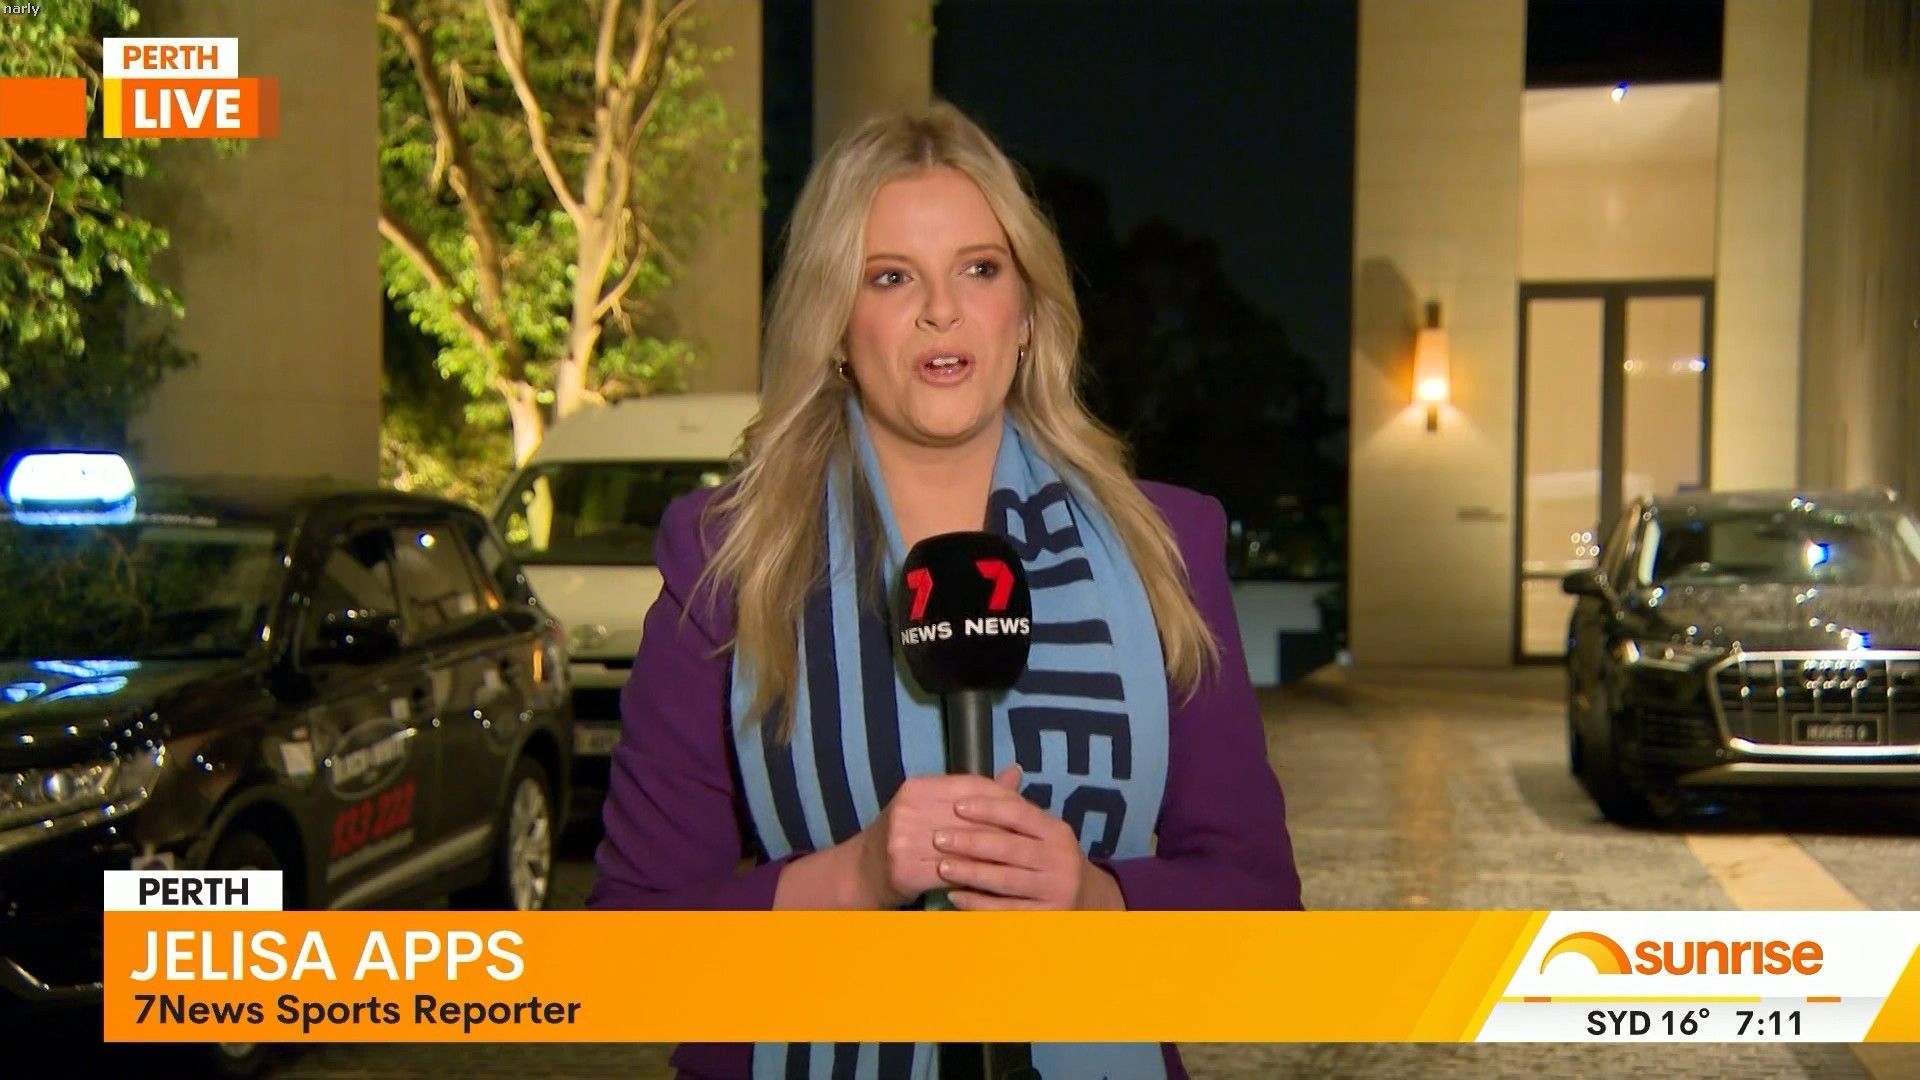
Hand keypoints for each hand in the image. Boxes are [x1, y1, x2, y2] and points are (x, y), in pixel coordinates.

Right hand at [852, 772, 1014, 907]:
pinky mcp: (905, 871)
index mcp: (917, 787)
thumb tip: (1016, 771)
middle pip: (971, 818)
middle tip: (1032, 841)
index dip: (1002, 798)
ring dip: (995, 858)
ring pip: (965, 848)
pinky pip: (952, 874)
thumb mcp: (933, 806)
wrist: (862, 871)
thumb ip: (975, 793)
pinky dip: (976, 878)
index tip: (1027, 812)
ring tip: (1021, 862)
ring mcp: (903, 841)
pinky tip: (995, 882)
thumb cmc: (905, 835)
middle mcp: (908, 809)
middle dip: (1005, 830)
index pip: (971, 786)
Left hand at [932, 765, 1123, 909]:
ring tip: (942, 866)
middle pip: (1010, 847)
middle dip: (971, 842)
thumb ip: (1020, 808)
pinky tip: (955, 896)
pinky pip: (1005, 910)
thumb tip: (1009, 769)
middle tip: (938, 838)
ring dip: (971, 873)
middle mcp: (1060, 859)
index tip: (956, 806)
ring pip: (1005, 880)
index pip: (1021, 814)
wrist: (1086, 900)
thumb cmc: (1052, 858)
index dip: (989, 808)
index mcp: (1057, 831)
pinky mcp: (1045, 917)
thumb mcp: (1044, 832)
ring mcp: (1054, 890)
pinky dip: (978, 903)